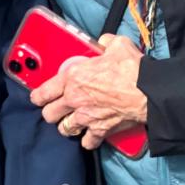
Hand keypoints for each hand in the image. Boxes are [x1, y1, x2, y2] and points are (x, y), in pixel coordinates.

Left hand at [31, 34, 147, 149]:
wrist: (147, 90)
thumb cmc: (130, 67)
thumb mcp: (116, 44)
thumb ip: (104, 43)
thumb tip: (104, 43)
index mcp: (73, 77)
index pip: (43, 92)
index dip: (38, 96)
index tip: (37, 98)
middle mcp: (74, 99)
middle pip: (49, 114)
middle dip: (51, 112)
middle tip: (57, 109)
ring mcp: (86, 117)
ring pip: (64, 129)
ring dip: (67, 126)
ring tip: (72, 122)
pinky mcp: (100, 130)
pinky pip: (87, 142)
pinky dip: (88, 140)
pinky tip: (90, 135)